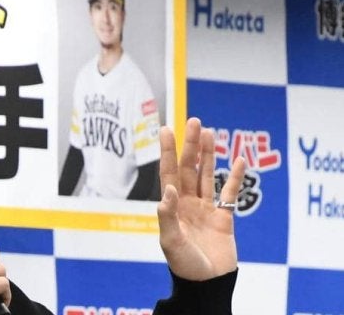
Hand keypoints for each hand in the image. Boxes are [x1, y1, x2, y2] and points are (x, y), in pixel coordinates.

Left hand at [157, 117, 245, 280]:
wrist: (207, 283)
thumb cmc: (184, 264)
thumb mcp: (169, 241)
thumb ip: (167, 215)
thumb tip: (169, 190)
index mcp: (172, 206)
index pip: (168, 172)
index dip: (167, 151)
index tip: (166, 129)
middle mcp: (187, 203)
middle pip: (189, 168)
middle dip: (191, 145)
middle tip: (195, 121)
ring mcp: (206, 208)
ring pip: (207, 175)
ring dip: (209, 154)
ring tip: (209, 132)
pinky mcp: (224, 217)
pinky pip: (230, 193)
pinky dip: (235, 176)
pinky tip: (239, 159)